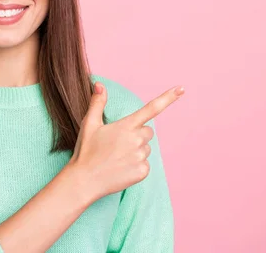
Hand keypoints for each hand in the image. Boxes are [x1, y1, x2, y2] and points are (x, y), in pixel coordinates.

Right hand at [69, 81, 183, 200]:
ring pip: (146, 148)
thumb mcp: (89, 124)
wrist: (84, 180)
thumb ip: (97, 103)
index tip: (181, 88)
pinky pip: (145, 164)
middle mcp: (136, 140)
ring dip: (136, 150)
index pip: (151, 108)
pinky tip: (121, 168)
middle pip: (148, 131)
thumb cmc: (86, 151)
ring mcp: (141, 157)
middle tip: (118, 143)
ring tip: (116, 157)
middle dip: (137, 134)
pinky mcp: (142, 172)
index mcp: (126, 126)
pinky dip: (136, 165)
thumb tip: (99, 84)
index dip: (168, 98)